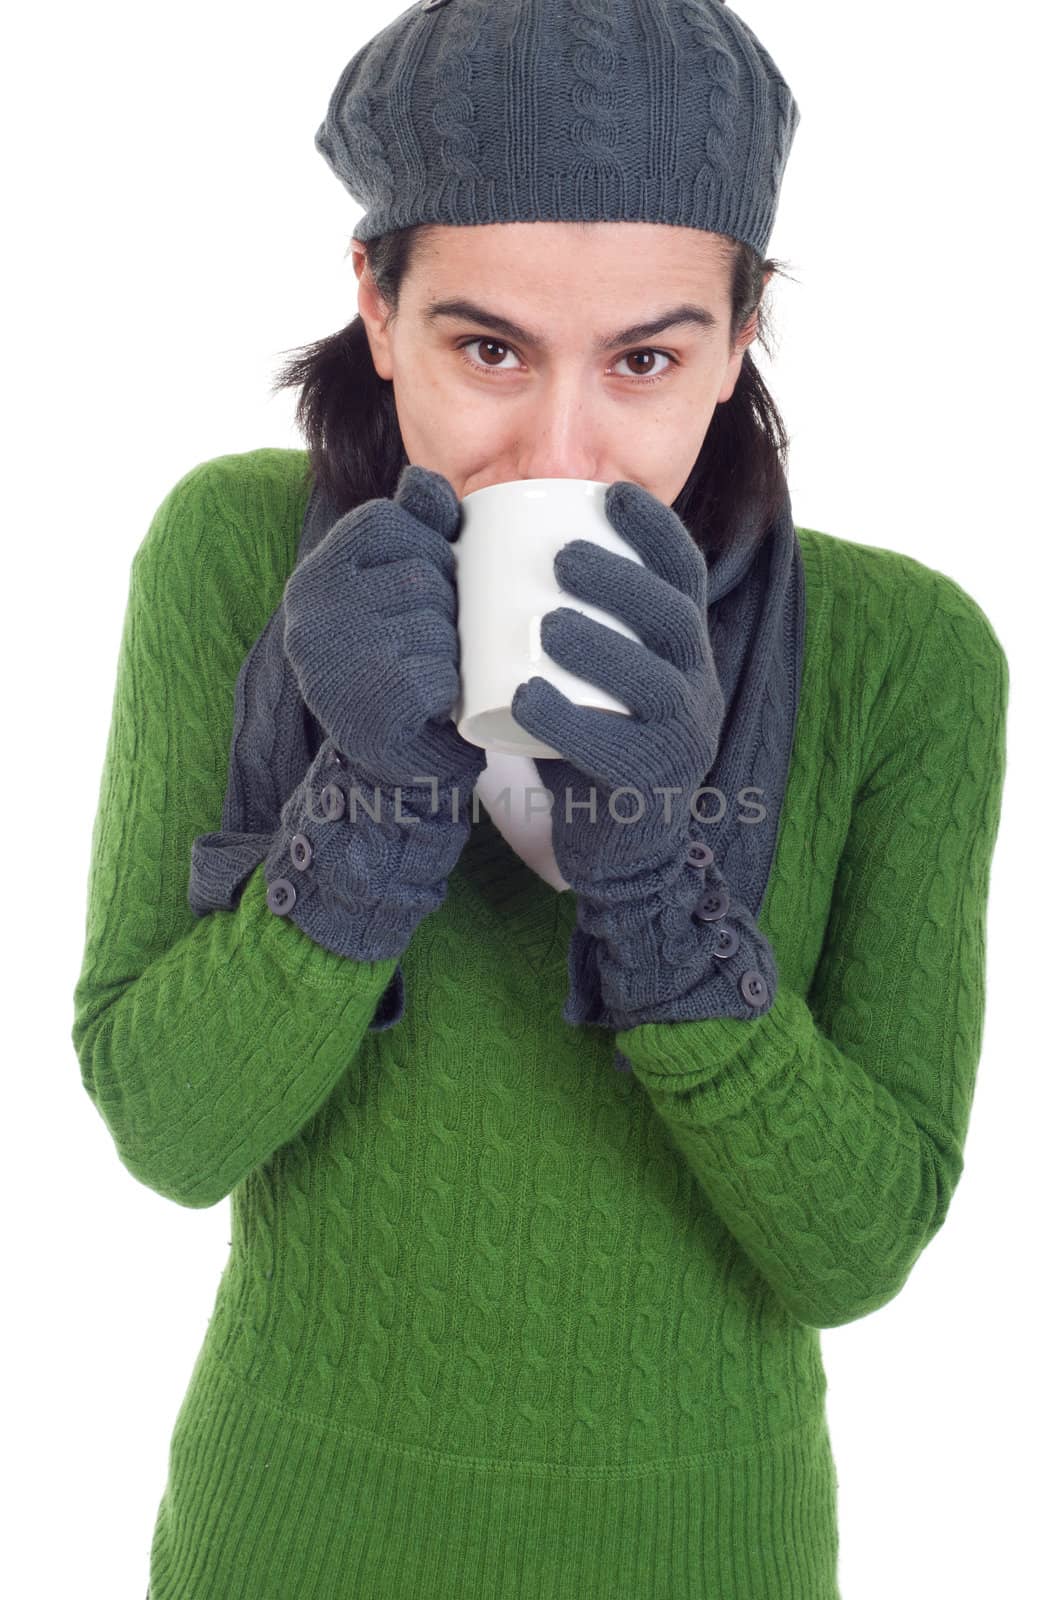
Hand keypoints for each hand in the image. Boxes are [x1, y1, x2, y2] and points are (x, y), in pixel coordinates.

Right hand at [281, 463, 485, 804]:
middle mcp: (312, 611)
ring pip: (435, 623)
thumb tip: (427, 480)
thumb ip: (411, 526)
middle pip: (420, 572)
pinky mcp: (366, 704)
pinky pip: (439, 672)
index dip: (427, 545)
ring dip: (452, 651)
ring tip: (432, 673)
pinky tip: (432, 704)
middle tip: (434, 642)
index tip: (432, 583)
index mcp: (316, 575)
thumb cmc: (402, 665)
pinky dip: (450, 690)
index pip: (386, 518)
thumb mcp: (397, 590)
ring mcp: (334, 658)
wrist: (394, 769)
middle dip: (445, 607)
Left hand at [510, 479, 723, 895]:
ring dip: (601, 645)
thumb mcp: (593, 678)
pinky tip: (525, 696)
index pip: (686, 578)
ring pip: (655, 682)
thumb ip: (571, 619)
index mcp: (684, 651)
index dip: (656, 531)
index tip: (610, 495)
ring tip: (546, 623)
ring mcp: (681, 740)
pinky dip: (567, 720)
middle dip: (622, 580)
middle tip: (561, 557)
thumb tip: (498, 542)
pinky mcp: (651, 787)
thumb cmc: (590, 744)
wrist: (617, 848)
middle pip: (675, 620)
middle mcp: (697, 688)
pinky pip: (616, 750)